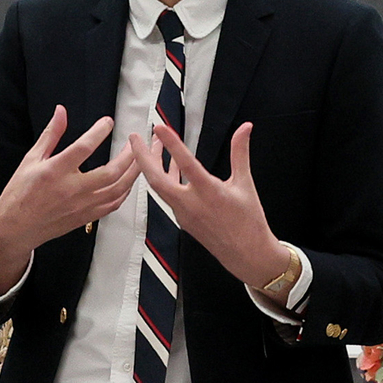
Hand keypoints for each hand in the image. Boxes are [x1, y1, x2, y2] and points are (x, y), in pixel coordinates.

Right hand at [0, 108, 131, 290]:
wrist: (15, 227)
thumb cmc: (20, 193)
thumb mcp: (31, 159)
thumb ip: (51, 134)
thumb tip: (61, 111)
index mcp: (55, 172)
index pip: (83, 148)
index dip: (98, 132)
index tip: (108, 122)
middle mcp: (71, 190)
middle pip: (110, 172)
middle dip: (128, 155)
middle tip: (133, 141)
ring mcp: (81, 206)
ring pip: (117, 190)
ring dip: (132, 173)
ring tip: (139, 158)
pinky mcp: (86, 217)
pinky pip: (113, 205)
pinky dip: (125, 191)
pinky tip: (129, 181)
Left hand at [143, 120, 282, 290]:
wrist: (246, 254)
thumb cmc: (248, 221)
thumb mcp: (245, 183)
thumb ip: (240, 152)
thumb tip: (245, 128)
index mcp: (209, 193)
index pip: (186, 163)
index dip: (172, 143)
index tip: (159, 127)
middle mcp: (191, 204)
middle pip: (156, 179)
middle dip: (142, 157)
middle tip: (135, 138)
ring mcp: (184, 214)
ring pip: (159, 187)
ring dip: (153, 166)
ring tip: (153, 146)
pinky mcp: (182, 220)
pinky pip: (168, 195)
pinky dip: (165, 178)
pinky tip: (169, 167)